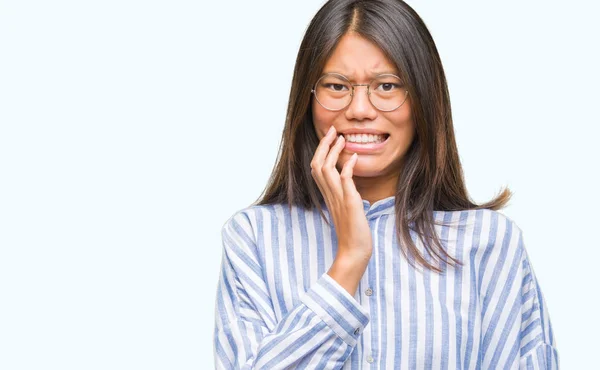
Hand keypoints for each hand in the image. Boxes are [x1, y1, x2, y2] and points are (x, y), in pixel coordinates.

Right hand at [310, 125, 372, 293]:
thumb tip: (347, 182)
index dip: (322, 151)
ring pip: (326, 169)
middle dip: (324, 145)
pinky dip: (347, 167)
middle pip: (317, 164)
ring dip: (333, 152)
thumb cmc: (353, 233)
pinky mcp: (350, 203)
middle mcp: (329, 195)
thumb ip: (344, 195)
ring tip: (342, 139)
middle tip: (333, 131)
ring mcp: (338, 199)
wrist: (354, 252)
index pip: (317, 168)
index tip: (330, 138)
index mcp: (327, 195)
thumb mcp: (346, 209)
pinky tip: (354, 157)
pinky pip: (344, 181)